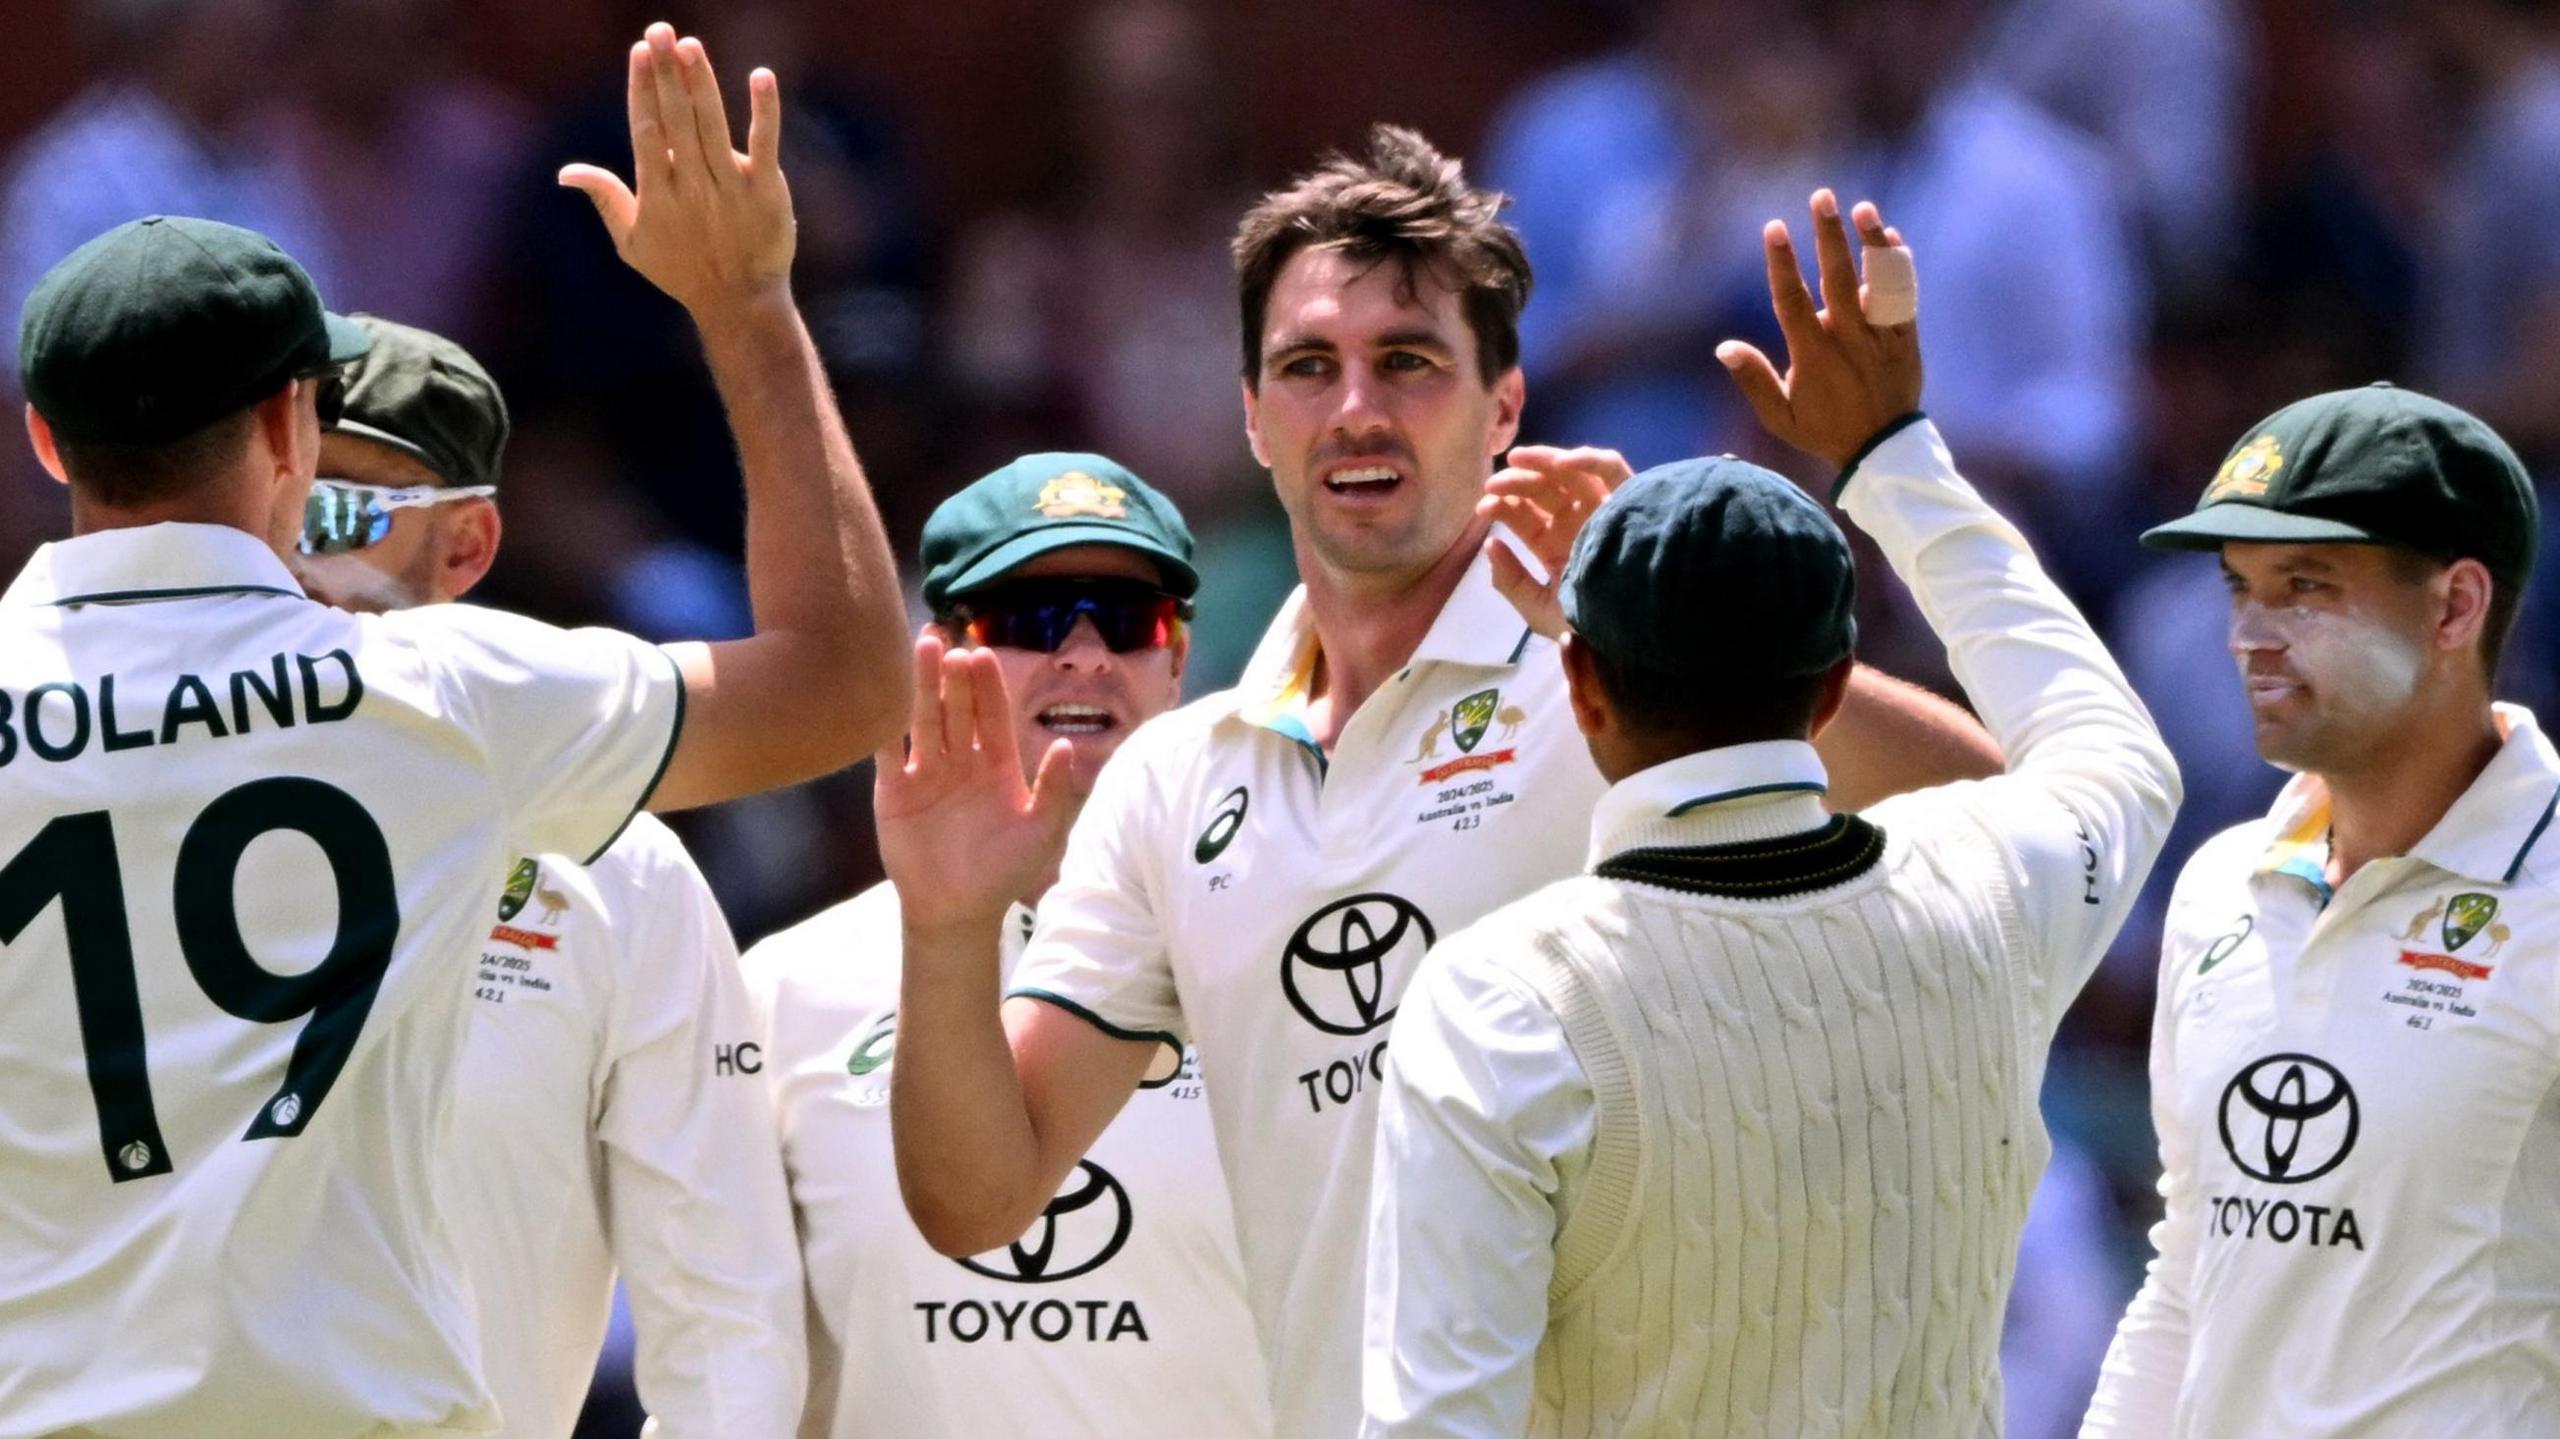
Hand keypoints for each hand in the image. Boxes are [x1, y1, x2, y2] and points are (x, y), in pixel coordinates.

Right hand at [559, 23, 794, 318]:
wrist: (739, 302)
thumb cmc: (681, 271)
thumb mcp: (633, 242)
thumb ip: (605, 198)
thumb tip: (565, 172)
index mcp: (657, 193)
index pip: (646, 130)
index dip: (642, 90)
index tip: (638, 52)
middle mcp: (692, 185)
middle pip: (676, 119)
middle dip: (666, 73)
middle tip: (660, 30)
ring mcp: (730, 186)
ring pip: (713, 125)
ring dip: (702, 82)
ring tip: (691, 45)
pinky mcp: (766, 191)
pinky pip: (765, 144)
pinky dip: (764, 110)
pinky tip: (760, 76)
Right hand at [875, 633, 1081, 932]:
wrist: (957, 911)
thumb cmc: (1005, 872)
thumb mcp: (1041, 833)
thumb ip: (1054, 790)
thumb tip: (1067, 743)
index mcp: (997, 764)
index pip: (992, 715)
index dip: (988, 686)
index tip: (982, 655)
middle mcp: (961, 759)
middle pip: (957, 709)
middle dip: (954, 677)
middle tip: (948, 643)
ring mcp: (926, 772)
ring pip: (924, 720)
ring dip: (921, 686)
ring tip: (920, 648)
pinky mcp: (894, 790)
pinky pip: (889, 752)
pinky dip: (885, 727)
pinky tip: (882, 696)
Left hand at [1478, 445, 1633, 637]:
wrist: (1629, 633)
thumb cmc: (1588, 625)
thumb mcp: (1538, 609)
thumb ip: (1511, 581)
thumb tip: (1489, 544)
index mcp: (1556, 546)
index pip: (1525, 516)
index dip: (1502, 506)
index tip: (1483, 507)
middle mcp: (1577, 523)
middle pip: (1543, 490)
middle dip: (1515, 482)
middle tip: (1493, 484)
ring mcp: (1601, 509)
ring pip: (1571, 472)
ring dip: (1543, 461)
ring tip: (1516, 459)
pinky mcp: (1628, 501)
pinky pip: (1612, 470)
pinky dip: (1588, 458)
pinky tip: (1561, 461)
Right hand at [1716, 189, 1923, 470]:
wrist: (1884, 451)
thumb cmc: (1824, 430)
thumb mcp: (1781, 417)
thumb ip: (1754, 380)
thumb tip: (1723, 347)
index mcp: (1813, 355)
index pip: (1791, 300)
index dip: (1781, 262)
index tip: (1774, 228)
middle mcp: (1848, 339)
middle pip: (1836, 277)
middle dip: (1827, 235)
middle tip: (1821, 196)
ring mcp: (1880, 337)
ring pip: (1876, 282)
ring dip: (1869, 242)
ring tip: (1863, 207)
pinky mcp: (1905, 339)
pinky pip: (1903, 297)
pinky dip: (1897, 267)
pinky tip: (1890, 237)